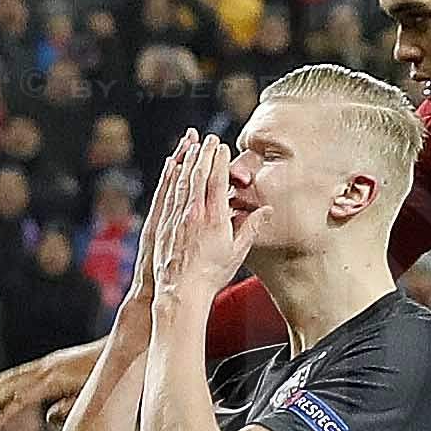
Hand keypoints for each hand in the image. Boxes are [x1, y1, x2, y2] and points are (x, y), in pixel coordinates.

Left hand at [154, 137, 242, 318]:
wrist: (181, 293)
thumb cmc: (211, 275)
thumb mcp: (237, 252)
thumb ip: (251, 228)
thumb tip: (267, 210)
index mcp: (214, 219)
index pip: (217, 182)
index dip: (220, 161)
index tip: (223, 147)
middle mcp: (193, 214)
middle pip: (198, 176)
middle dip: (204, 154)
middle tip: (209, 138)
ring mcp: (175, 218)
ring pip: (181, 182)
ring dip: (187, 160)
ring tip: (192, 145)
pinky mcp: (162, 225)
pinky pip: (166, 194)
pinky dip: (170, 177)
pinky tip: (172, 166)